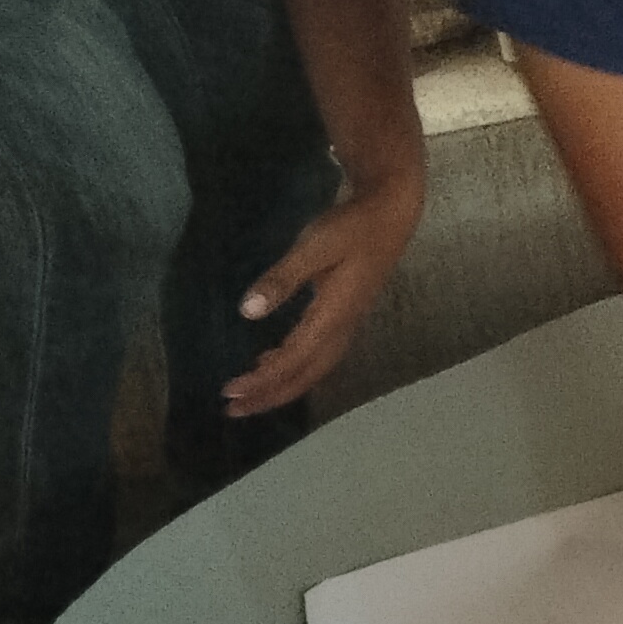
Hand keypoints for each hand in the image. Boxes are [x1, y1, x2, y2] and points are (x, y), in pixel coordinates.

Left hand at [225, 175, 423, 417]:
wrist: (391, 214)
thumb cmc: (353, 226)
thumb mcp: (315, 245)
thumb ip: (282, 278)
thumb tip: (248, 312)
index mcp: (334, 315)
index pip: (294, 360)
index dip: (262, 380)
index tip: (230, 391)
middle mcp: (342, 327)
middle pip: (306, 376)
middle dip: (270, 395)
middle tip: (234, 409)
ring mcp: (346, 323)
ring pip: (314, 369)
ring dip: (281, 385)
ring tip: (250, 395)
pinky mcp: (344, 316)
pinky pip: (318, 355)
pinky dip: (293, 367)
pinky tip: (271, 362)